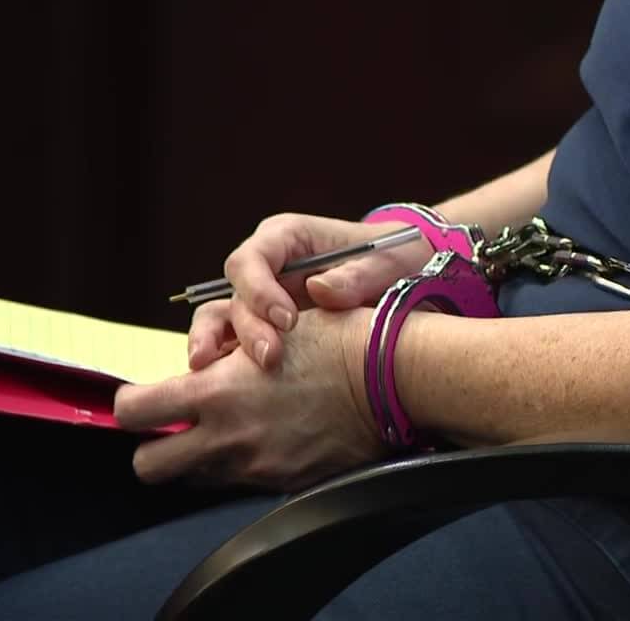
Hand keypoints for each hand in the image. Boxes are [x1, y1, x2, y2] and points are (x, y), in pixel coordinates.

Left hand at [115, 307, 386, 491]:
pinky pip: (245, 481)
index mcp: (215, 393)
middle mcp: (228, 438)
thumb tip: (197, 369)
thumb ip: (221, 357)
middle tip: (177, 423)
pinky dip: (246, 462)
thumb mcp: (267, 330)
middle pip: (150, 465)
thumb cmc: (335, 339)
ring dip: (202, 454)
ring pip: (198, 476)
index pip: (133, 412)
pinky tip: (273, 435)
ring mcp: (257, 467)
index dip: (132, 404)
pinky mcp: (286, 484)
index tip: (145, 397)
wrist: (392, 376)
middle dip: (155, 444)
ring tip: (233, 425)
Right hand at [194, 213, 431, 370]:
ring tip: (220, 376)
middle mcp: (267, 269)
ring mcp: (263, 301)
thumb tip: (319, 290)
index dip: (259, 289)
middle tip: (270, 358)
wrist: (409, 280)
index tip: (287, 320)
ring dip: (221, 349)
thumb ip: (359, 274)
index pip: (252, 259)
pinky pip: (237, 347)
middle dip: (247, 329)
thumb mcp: (390, 262)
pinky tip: (232, 389)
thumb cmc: (396, 260)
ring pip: (223, 322)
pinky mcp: (268, 330)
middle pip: (235, 295)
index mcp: (287, 239)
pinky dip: (229, 367)